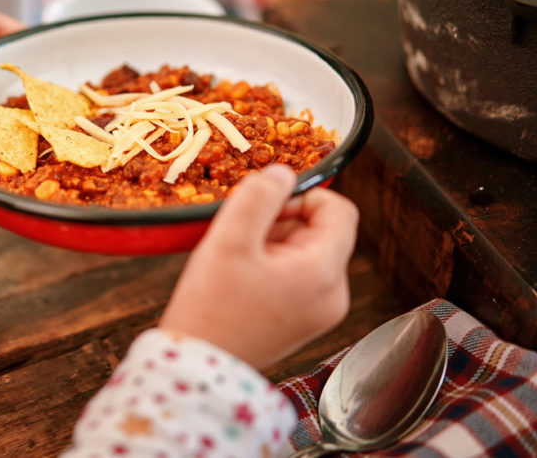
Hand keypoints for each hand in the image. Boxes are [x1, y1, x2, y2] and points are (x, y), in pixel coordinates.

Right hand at [159, 164, 357, 369]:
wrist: (197, 364)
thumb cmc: (211, 307)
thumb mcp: (230, 238)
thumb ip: (259, 195)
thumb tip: (282, 172)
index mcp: (324, 274)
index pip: (339, 210)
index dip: (303, 195)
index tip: (265, 208)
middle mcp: (334, 295)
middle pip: (321, 230)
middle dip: (282, 223)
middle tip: (243, 239)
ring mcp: (322, 311)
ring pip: (307, 250)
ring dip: (274, 243)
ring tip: (239, 262)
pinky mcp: (305, 320)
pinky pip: (299, 274)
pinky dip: (273, 265)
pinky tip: (243, 278)